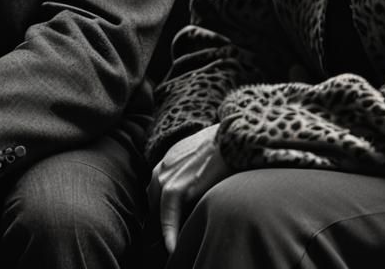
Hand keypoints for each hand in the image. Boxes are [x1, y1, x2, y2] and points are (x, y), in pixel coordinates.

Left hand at [148, 123, 231, 253]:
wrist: (231, 136)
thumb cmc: (221, 147)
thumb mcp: (198, 156)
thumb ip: (189, 172)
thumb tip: (195, 189)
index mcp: (166, 163)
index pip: (157, 195)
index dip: (160, 213)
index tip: (165, 227)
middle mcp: (160, 171)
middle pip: (154, 205)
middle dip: (159, 222)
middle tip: (168, 240)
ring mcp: (165, 179)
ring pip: (158, 213)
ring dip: (164, 229)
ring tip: (172, 246)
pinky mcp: (175, 189)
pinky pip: (167, 217)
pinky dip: (169, 233)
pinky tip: (172, 248)